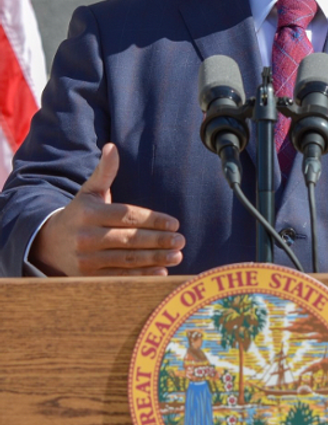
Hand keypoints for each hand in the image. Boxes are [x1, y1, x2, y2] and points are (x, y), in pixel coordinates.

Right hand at [29, 144, 185, 276]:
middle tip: (181, 240)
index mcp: (89, 213)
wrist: (48, 243)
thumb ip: (105, 172)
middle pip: (129, 239)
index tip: (175, 223)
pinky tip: (161, 273)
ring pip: (126, 259)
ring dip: (154, 259)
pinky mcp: (88, 277)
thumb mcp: (90, 192)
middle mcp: (86, 237)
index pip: (126, 216)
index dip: (152, 220)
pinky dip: (141, 276)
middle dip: (158, 241)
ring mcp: (86, 259)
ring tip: (177, 255)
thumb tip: (112, 147)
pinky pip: (119, 277)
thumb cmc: (80, 214)